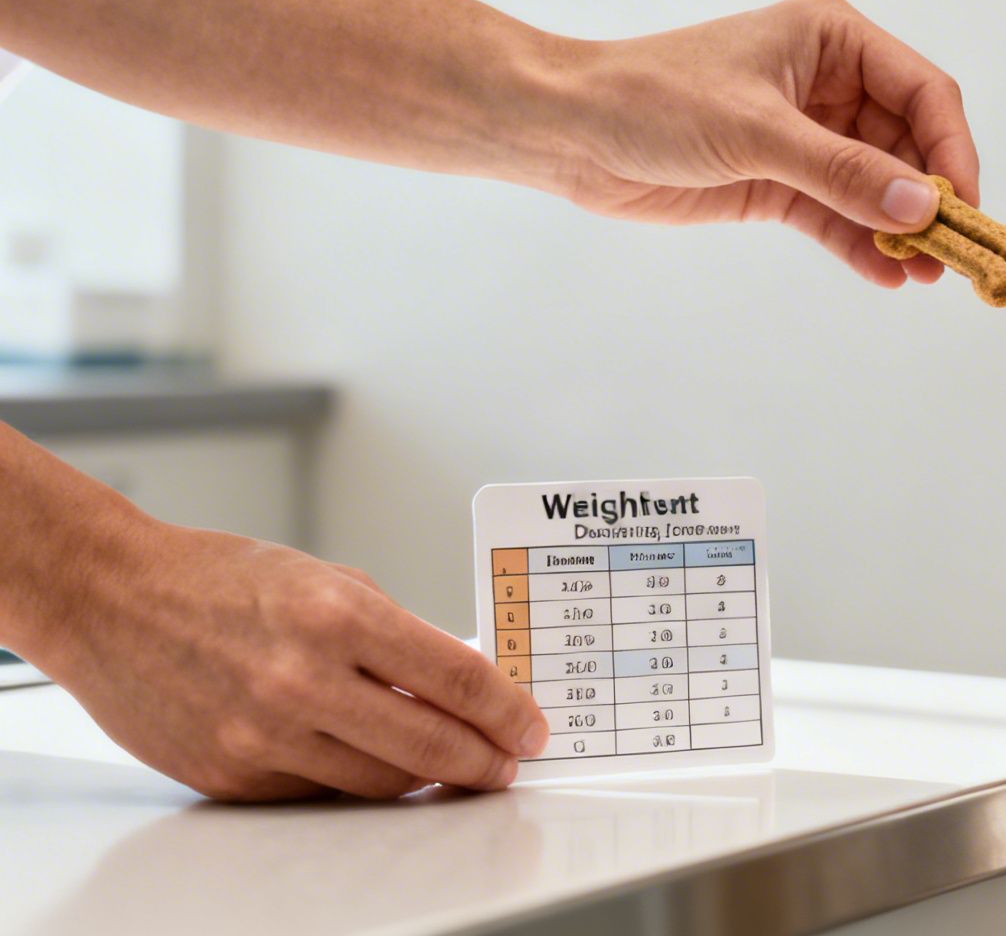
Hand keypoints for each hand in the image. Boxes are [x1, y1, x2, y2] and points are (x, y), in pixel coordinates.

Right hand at [32, 518, 548, 800]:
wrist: (110, 599)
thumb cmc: (219, 577)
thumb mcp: (327, 579)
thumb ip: (396, 631)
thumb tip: (461, 676)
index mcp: (339, 615)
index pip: (457, 678)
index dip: (508, 711)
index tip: (532, 727)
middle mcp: (304, 679)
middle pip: (431, 744)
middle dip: (484, 760)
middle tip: (507, 763)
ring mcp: (264, 734)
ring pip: (381, 782)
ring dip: (427, 778)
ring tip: (452, 766)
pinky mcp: (232, 774)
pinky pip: (319, 791)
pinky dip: (355, 779)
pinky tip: (373, 763)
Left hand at [539, 0, 980, 285]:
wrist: (569, 132)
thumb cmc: (651, 98)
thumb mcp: (757, 132)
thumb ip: (843, 173)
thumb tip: (920, 206)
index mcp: (833, 39)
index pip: (923, 92)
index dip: (952, 150)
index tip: (964, 206)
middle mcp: (830, 83)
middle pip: (910, 144)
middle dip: (931, 199)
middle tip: (953, 253)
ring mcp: (808, 135)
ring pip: (878, 187)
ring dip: (901, 229)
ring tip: (924, 274)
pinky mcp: (781, 181)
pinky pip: (840, 216)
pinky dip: (864, 244)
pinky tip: (887, 274)